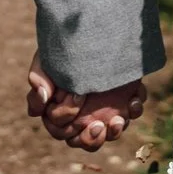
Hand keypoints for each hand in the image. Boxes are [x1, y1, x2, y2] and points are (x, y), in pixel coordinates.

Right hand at [27, 56, 144, 149]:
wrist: (91, 32)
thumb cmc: (62, 50)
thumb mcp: (47, 61)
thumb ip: (38, 80)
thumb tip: (40, 102)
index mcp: (62, 113)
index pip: (63, 131)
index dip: (68, 122)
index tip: (78, 98)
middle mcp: (84, 116)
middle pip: (86, 141)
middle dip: (92, 139)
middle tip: (98, 126)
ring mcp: (105, 111)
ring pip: (110, 134)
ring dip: (114, 132)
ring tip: (118, 120)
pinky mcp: (124, 101)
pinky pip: (130, 113)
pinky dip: (133, 110)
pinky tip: (134, 100)